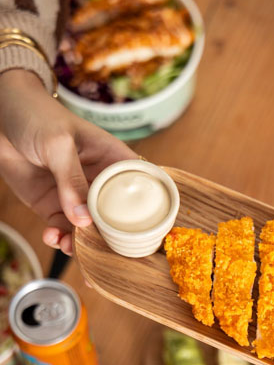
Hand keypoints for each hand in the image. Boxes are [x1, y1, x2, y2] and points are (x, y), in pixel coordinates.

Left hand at [0, 69, 136, 254]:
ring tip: (70, 246)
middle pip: (115, 216)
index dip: (145, 210)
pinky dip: (59, 239)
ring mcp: (76, 195)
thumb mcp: (58, 144)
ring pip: (89, 228)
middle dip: (109, 235)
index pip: (138, 186)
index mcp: (112, 159)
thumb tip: (84, 220)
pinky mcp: (53, 206)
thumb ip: (71, 181)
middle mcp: (98, 181)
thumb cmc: (36, 116)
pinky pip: (62, 230)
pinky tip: (52, 237)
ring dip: (82, 243)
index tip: (142, 233)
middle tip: (101, 248)